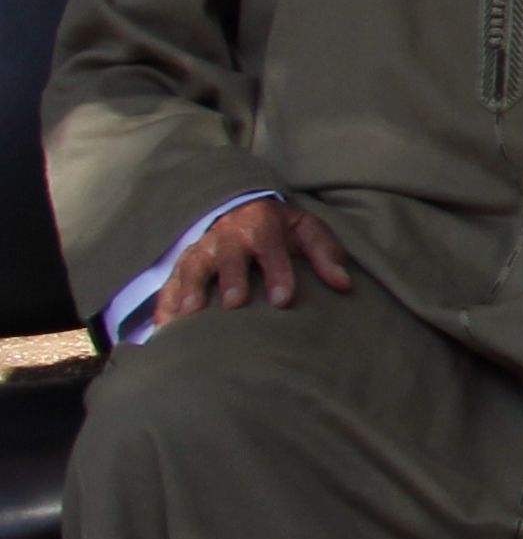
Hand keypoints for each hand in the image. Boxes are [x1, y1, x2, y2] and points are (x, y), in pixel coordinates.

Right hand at [152, 196, 353, 330]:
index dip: (277, 272)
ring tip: (189, 317)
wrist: (243, 209)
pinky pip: (170, 283)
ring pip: (193, 267)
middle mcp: (228, 235)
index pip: (271, 247)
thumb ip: (326, 254)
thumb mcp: (307, 230)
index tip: (283, 300)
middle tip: (233, 305)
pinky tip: (163, 328)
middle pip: (227, 257)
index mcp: (262, 225)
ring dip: (190, 290)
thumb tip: (343, 285)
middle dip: (230, 279)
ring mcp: (202, 249)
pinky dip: (165, 304)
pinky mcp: (184, 264)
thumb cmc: (281, 228)